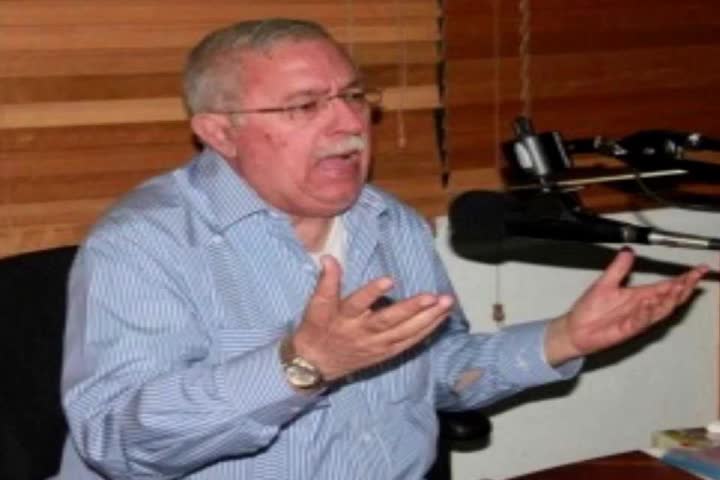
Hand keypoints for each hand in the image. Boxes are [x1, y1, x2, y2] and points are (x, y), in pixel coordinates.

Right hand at [291, 255, 453, 381]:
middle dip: (411, 309)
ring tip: (445, 303)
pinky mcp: (386, 353)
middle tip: (432, 296)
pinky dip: (426, 330)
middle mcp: (362, 333)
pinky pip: (409, 342)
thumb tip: (328, 258)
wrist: (315, 366)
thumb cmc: (316, 330)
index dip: (372, 292)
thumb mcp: (315, 306)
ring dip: (427, 318)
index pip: (357, 303)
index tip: (388, 280)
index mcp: (343, 318)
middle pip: (388, 321)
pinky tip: (441, 318)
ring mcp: (376, 345)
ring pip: (404, 332)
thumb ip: (326, 283)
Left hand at [545, 248, 708, 364]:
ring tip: (680, 288)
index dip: (684, 278)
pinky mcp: (627, 329)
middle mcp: (642, 307)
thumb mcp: (605, 283)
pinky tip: (650, 305)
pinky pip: (640, 322)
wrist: (575, 328)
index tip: (699, 270)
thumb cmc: (591, 308)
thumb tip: (629, 250)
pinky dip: (646, 314)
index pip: (666, 285)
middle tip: (695, 277)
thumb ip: (618, 268)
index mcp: (639, 295)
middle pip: (669, 297)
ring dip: (670, 300)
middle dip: (684, 287)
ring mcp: (637, 319)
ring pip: (660, 310)